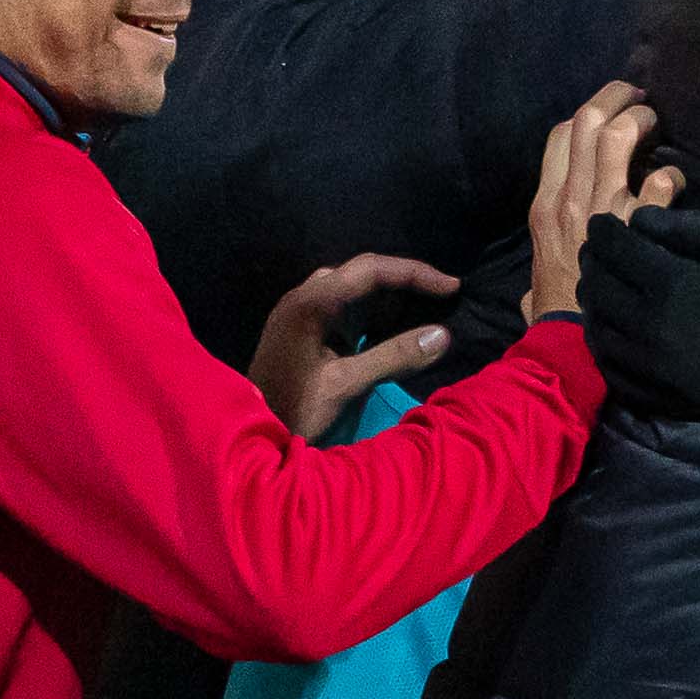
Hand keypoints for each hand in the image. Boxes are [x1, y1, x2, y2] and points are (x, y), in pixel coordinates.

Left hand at [249, 252, 459, 438]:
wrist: (247, 429)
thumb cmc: (291, 408)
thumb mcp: (345, 385)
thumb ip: (393, 357)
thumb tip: (442, 335)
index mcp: (312, 303)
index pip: (371, 270)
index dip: (415, 273)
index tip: (452, 286)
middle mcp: (304, 298)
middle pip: (362, 272)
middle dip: (405, 280)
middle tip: (443, 296)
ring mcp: (300, 312)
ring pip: (351, 287)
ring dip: (388, 295)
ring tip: (424, 309)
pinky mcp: (301, 329)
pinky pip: (342, 306)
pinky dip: (371, 312)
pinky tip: (390, 329)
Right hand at [524, 80, 681, 323]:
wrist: (568, 347)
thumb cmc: (555, 318)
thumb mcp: (536, 283)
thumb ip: (541, 271)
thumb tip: (536, 292)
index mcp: (544, 206)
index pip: (560, 136)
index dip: (588, 115)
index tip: (610, 113)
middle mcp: (570, 199)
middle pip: (588, 121)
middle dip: (618, 98)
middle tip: (642, 97)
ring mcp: (603, 211)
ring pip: (618, 137)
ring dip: (643, 123)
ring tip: (659, 126)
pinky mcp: (636, 230)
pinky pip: (658, 184)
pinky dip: (672, 178)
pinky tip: (677, 184)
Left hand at [579, 208, 699, 415]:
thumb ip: (688, 226)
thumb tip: (639, 219)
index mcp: (675, 285)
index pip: (614, 248)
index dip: (604, 230)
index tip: (605, 224)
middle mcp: (654, 330)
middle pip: (598, 288)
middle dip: (594, 263)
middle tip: (601, 253)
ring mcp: (655, 370)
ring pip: (598, 330)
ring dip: (595, 304)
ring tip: (604, 287)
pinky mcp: (662, 398)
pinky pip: (613, 370)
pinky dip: (605, 345)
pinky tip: (614, 330)